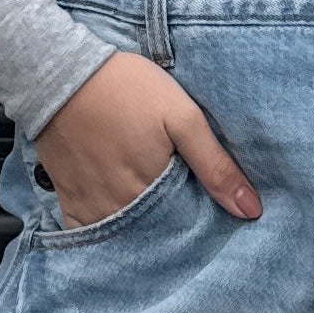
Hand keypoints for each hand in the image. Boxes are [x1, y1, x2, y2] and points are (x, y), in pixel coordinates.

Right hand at [32, 50, 261, 226]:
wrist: (63, 75)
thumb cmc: (126, 89)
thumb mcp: (182, 116)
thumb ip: (215, 164)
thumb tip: (250, 209)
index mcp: (154, 192)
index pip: (187, 228)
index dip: (201, 224)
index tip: (212, 217)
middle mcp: (122, 208)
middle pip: (155, 236)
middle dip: (173, 231)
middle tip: (184, 214)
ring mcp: (91, 207)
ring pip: (124, 238)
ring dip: (141, 234)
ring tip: (155, 215)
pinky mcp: (67, 199)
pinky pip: (86, 234)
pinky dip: (102, 235)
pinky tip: (117, 221)